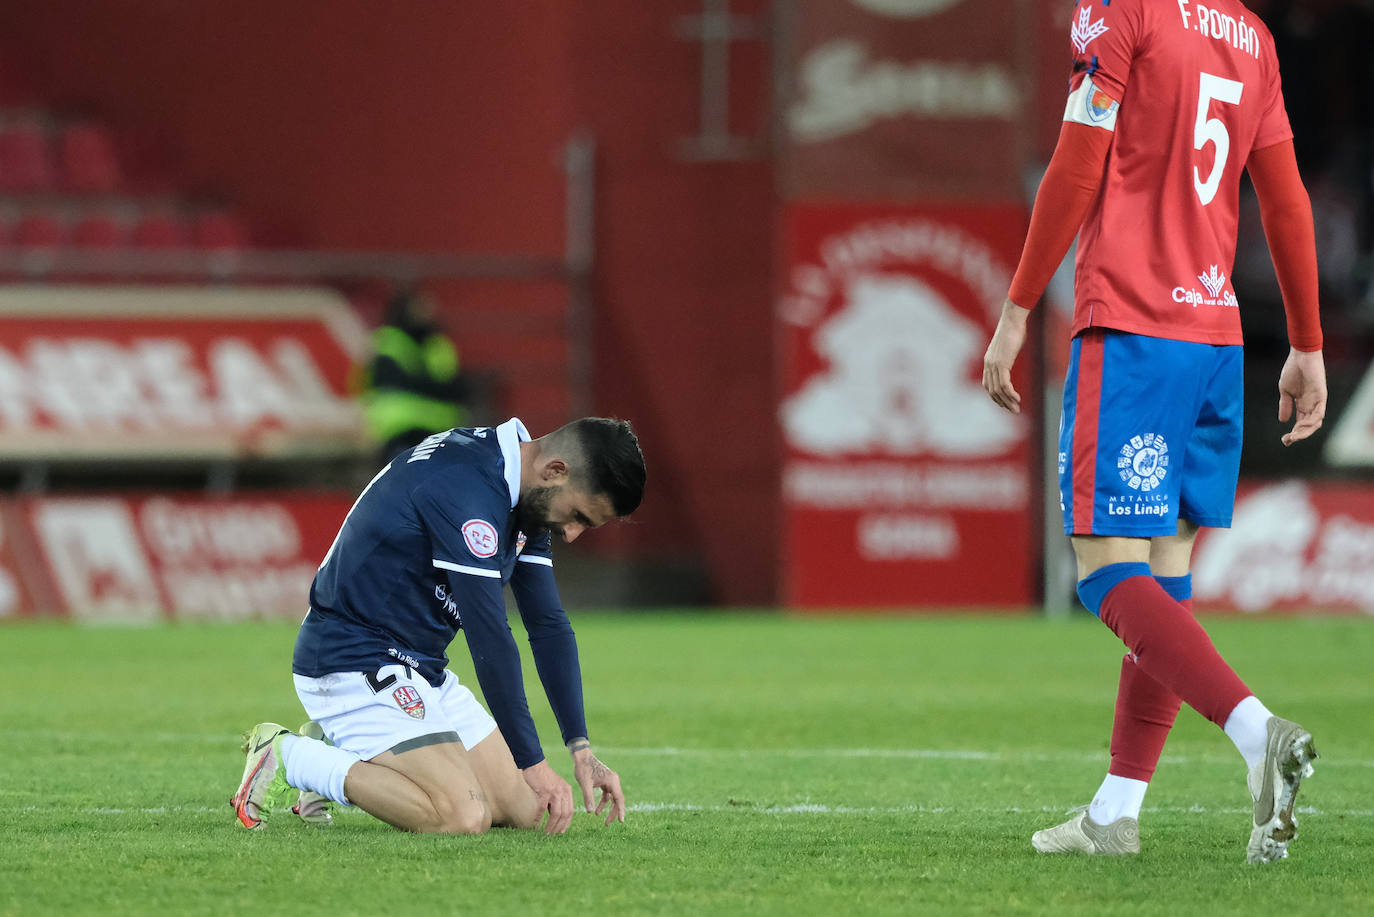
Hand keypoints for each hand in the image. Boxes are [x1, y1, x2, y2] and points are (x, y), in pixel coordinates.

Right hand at [521, 759, 574, 834]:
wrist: (535, 765)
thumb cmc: (544, 778)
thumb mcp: (556, 787)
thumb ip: (558, 800)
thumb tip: (555, 817)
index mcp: (567, 791)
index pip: (571, 811)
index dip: (566, 823)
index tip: (561, 831)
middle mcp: (563, 792)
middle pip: (565, 814)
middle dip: (559, 827)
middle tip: (552, 834)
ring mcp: (554, 792)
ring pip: (556, 814)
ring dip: (551, 825)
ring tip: (546, 832)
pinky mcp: (544, 791)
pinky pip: (542, 808)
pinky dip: (539, 817)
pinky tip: (536, 822)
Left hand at [571, 745, 625, 825]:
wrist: (581, 757)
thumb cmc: (583, 768)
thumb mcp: (585, 784)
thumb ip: (588, 798)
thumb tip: (590, 812)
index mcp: (612, 781)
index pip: (619, 798)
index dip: (620, 810)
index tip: (621, 821)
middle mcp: (614, 781)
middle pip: (617, 800)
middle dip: (614, 812)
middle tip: (608, 824)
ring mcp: (610, 781)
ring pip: (613, 799)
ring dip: (609, 809)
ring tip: (604, 821)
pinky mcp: (605, 782)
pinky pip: (607, 795)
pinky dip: (603, 803)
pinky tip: (597, 811)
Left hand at [983, 299, 1031, 413]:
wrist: (1013, 320)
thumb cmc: (1014, 330)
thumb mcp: (1009, 347)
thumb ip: (1008, 356)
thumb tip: (1012, 356)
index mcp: (989, 362)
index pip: (988, 385)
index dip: (996, 396)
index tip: (1005, 403)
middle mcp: (988, 365)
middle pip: (992, 390)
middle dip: (1003, 403)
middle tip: (1013, 411)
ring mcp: (994, 364)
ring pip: (998, 390)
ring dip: (1008, 401)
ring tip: (1016, 409)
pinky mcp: (1002, 363)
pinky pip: (1004, 384)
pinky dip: (1010, 393)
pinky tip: (1017, 398)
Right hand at [1278, 347, 1326, 445]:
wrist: (1300, 356)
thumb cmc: (1293, 370)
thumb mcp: (1285, 391)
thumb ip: (1285, 405)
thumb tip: (1282, 421)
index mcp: (1303, 404)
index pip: (1301, 423)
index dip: (1294, 433)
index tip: (1284, 440)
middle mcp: (1311, 405)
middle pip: (1308, 426)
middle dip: (1298, 435)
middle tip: (1287, 441)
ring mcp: (1317, 401)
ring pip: (1315, 422)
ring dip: (1304, 431)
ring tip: (1293, 436)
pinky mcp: (1321, 395)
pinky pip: (1319, 413)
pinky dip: (1311, 421)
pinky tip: (1301, 426)